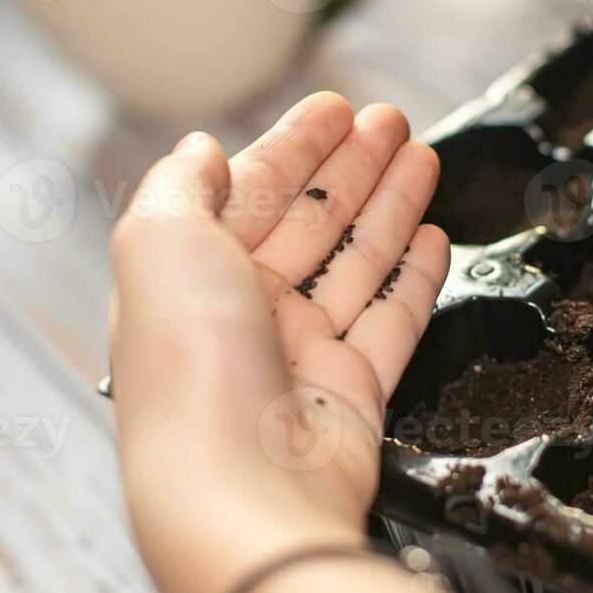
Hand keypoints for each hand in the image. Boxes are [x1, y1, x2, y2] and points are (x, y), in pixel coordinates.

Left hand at [108, 93, 449, 592]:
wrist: (239, 484)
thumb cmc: (188, 363)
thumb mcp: (159, 240)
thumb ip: (180, 185)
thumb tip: (199, 148)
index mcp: (191, 276)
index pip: (251, 193)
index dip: (294, 147)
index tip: (336, 108)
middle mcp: (243, 314)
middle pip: (309, 222)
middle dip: (351, 167)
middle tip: (394, 121)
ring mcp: (300, 356)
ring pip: (355, 263)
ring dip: (389, 208)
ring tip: (423, 158)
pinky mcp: (353, 394)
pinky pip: (391, 322)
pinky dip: (414, 278)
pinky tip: (433, 237)